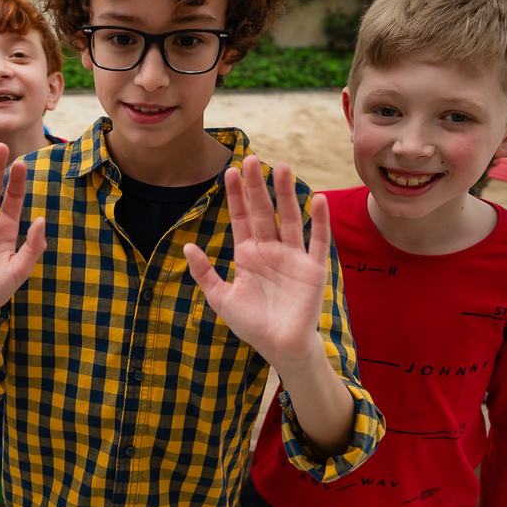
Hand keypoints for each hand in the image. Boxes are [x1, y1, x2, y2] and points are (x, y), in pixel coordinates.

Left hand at [183, 156, 329, 368]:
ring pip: (290, 219)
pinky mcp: (313, 269)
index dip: (237, 195)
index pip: (241, 218)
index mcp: (248, 254)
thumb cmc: (251, 324)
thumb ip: (204, 273)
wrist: (279, 347)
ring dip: (286, 194)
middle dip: (257, 186)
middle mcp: (271, 250)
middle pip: (264, 211)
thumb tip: (187, 245)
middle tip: (252, 159)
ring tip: (282, 168)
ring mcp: (293, 257)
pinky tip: (317, 199)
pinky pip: (317, 241)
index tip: (229, 171)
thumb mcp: (220, 298)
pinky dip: (318, 221)